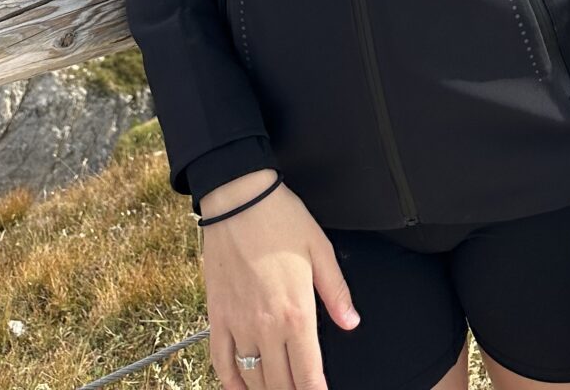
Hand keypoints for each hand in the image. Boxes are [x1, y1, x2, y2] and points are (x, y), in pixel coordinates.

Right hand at [200, 170, 360, 387]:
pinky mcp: (217, 317)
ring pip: (252, 378)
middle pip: (280, 382)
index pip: (308, 372)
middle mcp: (266, 326)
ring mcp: (238, 324)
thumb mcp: (320, 249)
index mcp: (296, 312)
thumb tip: (352, 322)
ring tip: (279, 389)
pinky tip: (241, 388)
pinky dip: (231, 383)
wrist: (238, 199)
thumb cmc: (281, 219)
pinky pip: (221, 362)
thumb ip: (336, 292)